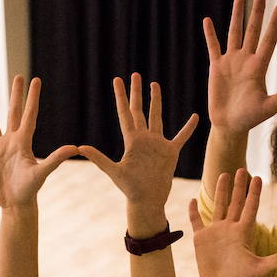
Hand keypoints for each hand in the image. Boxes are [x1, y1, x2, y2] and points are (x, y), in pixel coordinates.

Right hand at [0, 75, 75, 207]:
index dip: (33, 97)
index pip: (29, 114)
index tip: (36, 80)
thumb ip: (55, 159)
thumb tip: (73, 147)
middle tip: (18, 76)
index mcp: (24, 141)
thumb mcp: (41, 173)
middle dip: (15, 95)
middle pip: (13, 112)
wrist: (16, 204)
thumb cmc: (30, 190)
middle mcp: (11, 141)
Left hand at [78, 74, 199, 206]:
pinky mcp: (170, 152)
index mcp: (131, 140)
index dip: (121, 96)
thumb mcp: (114, 172)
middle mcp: (143, 139)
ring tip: (155, 85)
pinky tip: (195, 116)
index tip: (117, 80)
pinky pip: (181, 137)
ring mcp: (157, 144)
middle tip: (136, 75)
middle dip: (137, 93)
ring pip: (157, 117)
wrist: (147, 201)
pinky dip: (188, 128)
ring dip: (156, 101)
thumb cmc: (130, 189)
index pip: (125, 113)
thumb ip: (98, 158)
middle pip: (139, 110)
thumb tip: (80, 147)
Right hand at [189, 170, 276, 276]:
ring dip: (221, 191)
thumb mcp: (259, 269)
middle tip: (242, 169)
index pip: (250, 208)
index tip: (258, 177)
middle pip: (236, 203)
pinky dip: (194, 212)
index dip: (254, 193)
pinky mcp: (201, 239)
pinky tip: (192, 200)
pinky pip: (197, 221)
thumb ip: (276, 262)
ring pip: (219, 206)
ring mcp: (215, 232)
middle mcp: (230, 228)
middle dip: (239, 186)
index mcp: (243, 232)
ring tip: (223, 174)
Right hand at [204, 0, 276, 130]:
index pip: (269, 39)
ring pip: (234, 34)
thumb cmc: (250, 118)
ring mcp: (231, 62)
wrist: (230, 126)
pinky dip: (210, 34)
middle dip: (257, 12)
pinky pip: (213, 47)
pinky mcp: (217, 67)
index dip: (274, 23)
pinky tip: (208, 21)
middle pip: (252, 30)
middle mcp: (246, 60)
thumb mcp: (269, 107)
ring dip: (236, 16)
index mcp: (259, 67)